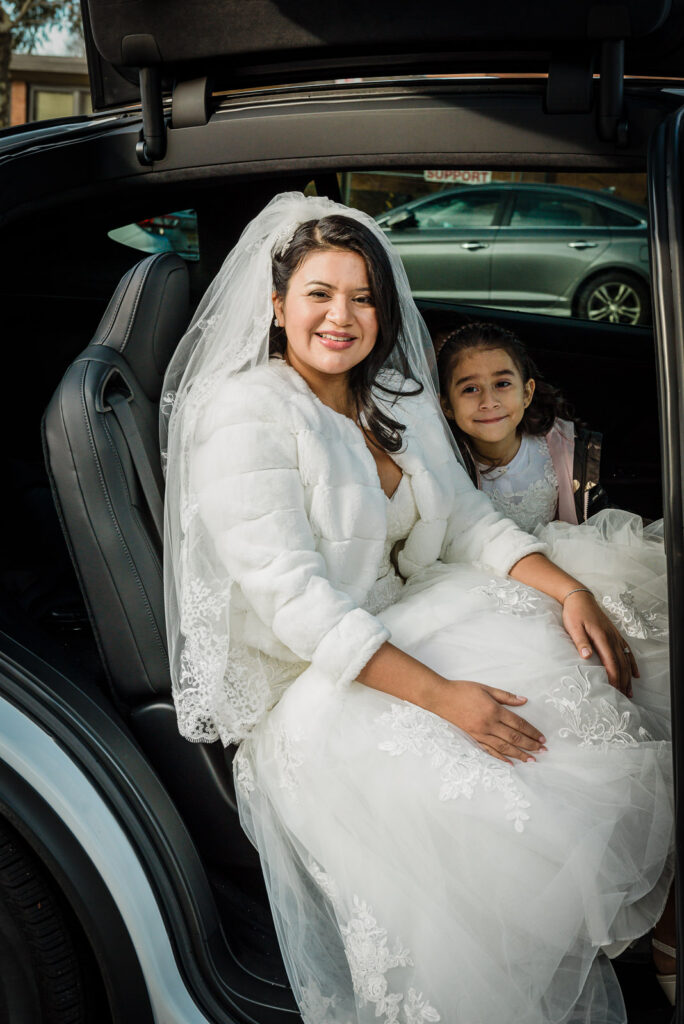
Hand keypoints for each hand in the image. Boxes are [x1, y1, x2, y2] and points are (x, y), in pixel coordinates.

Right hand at [426, 679, 546, 764]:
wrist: (441, 698)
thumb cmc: (463, 690)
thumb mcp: (486, 688)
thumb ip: (506, 696)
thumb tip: (524, 701)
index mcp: (494, 710)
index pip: (518, 724)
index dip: (532, 732)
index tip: (542, 738)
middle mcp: (489, 724)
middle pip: (514, 737)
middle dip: (530, 745)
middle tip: (543, 751)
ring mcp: (481, 733)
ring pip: (504, 747)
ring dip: (519, 754)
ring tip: (532, 760)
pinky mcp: (473, 738)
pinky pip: (489, 750)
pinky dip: (500, 758)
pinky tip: (510, 763)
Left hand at [562, 590, 638, 697]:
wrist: (579, 598)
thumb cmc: (574, 613)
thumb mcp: (573, 627)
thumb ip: (581, 642)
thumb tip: (586, 656)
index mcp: (601, 636)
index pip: (610, 661)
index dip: (613, 676)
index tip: (614, 689)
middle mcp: (611, 637)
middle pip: (620, 663)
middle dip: (622, 680)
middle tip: (622, 696)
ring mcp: (615, 636)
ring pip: (625, 659)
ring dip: (628, 676)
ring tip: (629, 691)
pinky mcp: (614, 634)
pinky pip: (626, 651)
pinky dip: (632, 663)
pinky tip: (635, 673)